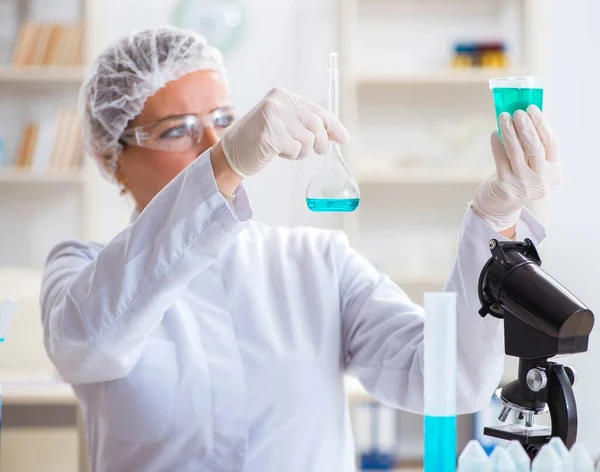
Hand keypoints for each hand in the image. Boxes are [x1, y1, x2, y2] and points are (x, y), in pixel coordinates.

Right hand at [219, 87, 349, 177]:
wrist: (231, 152)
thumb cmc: (261, 140)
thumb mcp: (286, 127)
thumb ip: (308, 126)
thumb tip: (340, 136)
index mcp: (283, 95)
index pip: (317, 110)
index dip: (333, 126)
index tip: (343, 138)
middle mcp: (278, 101)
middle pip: (316, 125)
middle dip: (320, 142)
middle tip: (317, 151)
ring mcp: (272, 116)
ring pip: (307, 139)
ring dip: (301, 151)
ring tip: (285, 149)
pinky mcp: (268, 133)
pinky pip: (294, 149)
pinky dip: (290, 155)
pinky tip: (276, 152)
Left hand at [473, 105, 562, 231]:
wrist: (500, 207)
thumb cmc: (517, 179)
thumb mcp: (531, 166)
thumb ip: (532, 147)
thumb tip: (524, 116)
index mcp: (553, 174)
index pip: (551, 144)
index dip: (542, 125)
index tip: (533, 109)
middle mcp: (542, 182)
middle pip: (535, 148)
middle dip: (526, 127)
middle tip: (517, 112)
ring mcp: (524, 186)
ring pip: (517, 153)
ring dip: (509, 132)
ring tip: (503, 118)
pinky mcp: (506, 187)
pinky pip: (501, 161)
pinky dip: (497, 145)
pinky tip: (494, 134)